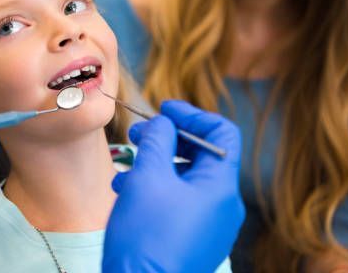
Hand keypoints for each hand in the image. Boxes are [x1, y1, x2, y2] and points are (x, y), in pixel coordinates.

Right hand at [103, 100, 244, 272]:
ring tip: (126, 166)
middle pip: (201, 154)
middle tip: (138, 132)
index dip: (193, 114)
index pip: (222, 133)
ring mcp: (208, 225)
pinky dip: (156, 188)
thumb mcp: (148, 176)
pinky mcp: (192, 239)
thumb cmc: (146, 235)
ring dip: (155, 163)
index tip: (164, 109)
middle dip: (167, 138)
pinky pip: (179, 201)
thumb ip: (157, 140)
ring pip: (185, 178)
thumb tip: (163, 123)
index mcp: (220, 186)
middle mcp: (222, 205)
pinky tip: (127, 191)